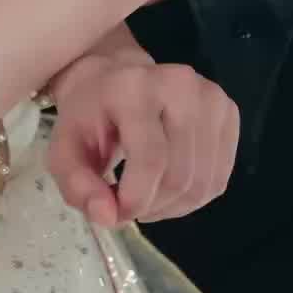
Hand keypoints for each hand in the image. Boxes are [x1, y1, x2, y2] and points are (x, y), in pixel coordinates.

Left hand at [47, 50, 239, 227]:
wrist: (115, 76)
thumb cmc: (88, 115)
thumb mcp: (65, 149)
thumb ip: (77, 185)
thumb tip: (107, 216)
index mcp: (134, 87)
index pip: (151, 159)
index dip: (136, 199)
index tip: (115, 211)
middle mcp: (178, 84)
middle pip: (180, 176)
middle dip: (152, 206)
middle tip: (129, 203)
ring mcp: (209, 95)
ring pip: (202, 184)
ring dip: (173, 206)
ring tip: (147, 193)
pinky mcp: (227, 110)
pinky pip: (218, 179)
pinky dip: (193, 196)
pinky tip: (169, 182)